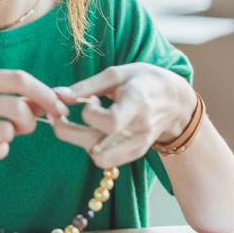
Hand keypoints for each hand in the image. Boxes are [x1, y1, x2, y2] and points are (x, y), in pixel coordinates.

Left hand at [50, 63, 195, 167]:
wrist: (175, 101)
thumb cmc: (144, 81)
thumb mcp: (117, 74)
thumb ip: (86, 86)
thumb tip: (57, 94)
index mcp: (137, 105)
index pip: (110, 123)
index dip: (90, 113)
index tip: (89, 100)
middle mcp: (139, 130)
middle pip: (97, 147)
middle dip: (68, 132)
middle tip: (60, 115)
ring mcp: (138, 146)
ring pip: (99, 158)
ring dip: (81, 141)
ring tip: (85, 122)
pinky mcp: (135, 154)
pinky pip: (106, 159)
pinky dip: (93, 146)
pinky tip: (95, 128)